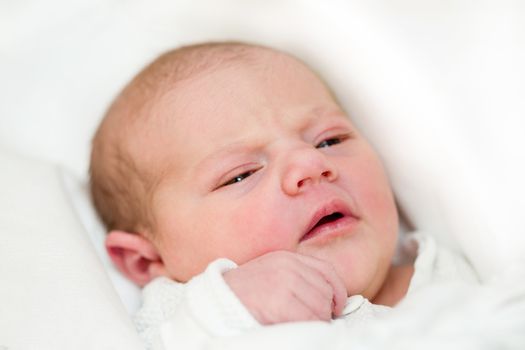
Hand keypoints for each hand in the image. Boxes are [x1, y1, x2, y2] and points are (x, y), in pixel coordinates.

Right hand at [223, 251, 346, 324]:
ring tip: (296, 325)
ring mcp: (284, 283)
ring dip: (314, 323)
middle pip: (326, 292)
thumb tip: (330, 300)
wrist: (216, 303)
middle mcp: (288, 266)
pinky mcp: (280, 303)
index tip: (337, 306)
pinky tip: (293, 329)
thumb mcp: (272, 276)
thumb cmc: (244, 295)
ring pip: (321, 309)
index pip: (327, 270)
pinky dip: (308, 330)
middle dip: (323, 312)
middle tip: (308, 321)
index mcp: (287, 258)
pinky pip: (310, 320)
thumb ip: (297, 279)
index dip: (338, 291)